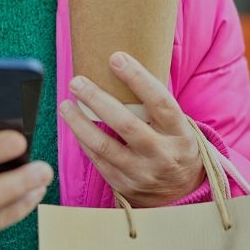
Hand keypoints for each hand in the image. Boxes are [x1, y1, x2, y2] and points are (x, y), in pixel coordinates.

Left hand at [58, 52, 203, 206]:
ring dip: (80, 123)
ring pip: (105, 145)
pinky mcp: (125, 185)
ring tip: (66, 104)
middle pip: (126, 124)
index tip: (116, 58)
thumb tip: (121, 66)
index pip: (160, 101)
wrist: (183, 191)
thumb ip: (155, 105)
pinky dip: (83, 140)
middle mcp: (162, 154)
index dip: (138, 78)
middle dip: (97, 100)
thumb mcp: (177, 126)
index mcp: (179, 133)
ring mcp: (143, 172)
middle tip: (77, 81)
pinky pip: (98, 160)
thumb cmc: (173, 144)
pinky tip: (74, 124)